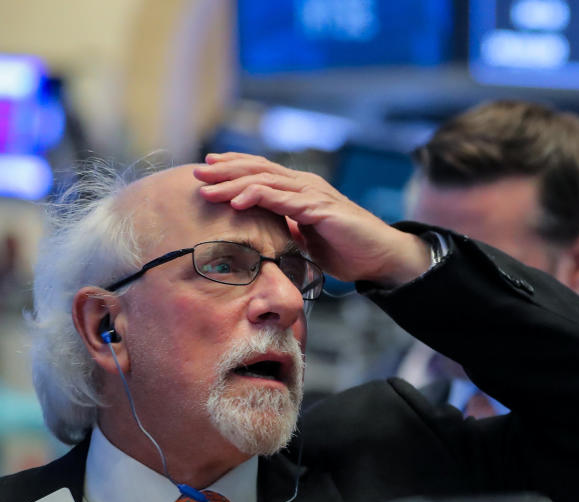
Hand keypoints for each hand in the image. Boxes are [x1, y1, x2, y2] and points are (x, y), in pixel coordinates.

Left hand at [194, 152, 430, 286]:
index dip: (233, 168)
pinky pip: (282, 200)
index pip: (261, 172)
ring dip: (233, 183)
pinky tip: (237, 201)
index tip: (206, 171)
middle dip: (225, 170)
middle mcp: (305, 185)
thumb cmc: (348, 249)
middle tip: (196, 173)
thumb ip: (288, 230)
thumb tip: (266, 235)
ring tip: (207, 188)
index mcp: (300, 190)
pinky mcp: (319, 209)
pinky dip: (257, 197)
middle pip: (258, 170)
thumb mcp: (308, 239)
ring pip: (265, 181)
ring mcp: (312, 194)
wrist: (381, 257)